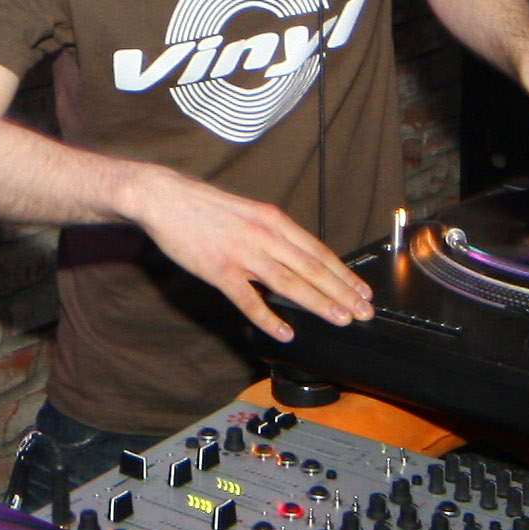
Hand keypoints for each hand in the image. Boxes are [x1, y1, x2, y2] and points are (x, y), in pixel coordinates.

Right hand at [128, 166, 372, 342]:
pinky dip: (269, 317)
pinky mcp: (219, 270)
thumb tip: (296, 258)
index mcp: (273, 219)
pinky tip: (285, 331)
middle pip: (311, 268)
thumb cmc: (204, 207)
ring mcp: (242, 254)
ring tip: (340, 319)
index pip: (317, 251)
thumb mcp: (248, 212)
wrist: (165, 198)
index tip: (361, 289)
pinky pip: (249, 299)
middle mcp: (264, 235)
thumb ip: (272, 234)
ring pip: (289, 283)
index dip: (343, 273)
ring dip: (319, 303)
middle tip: (363, 311)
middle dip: (342, 292)